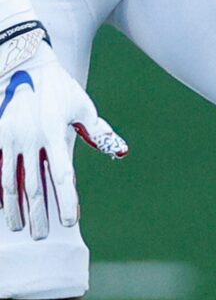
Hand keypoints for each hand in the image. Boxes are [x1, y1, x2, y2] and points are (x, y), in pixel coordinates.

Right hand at [0, 23, 124, 238]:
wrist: (22, 63)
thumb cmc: (59, 88)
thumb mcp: (82, 107)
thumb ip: (98, 133)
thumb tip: (121, 154)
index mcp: (54, 133)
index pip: (62, 174)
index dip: (66, 199)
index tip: (70, 222)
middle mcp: (29, 138)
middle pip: (33, 185)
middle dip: (38, 212)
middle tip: (42, 236)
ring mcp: (7, 138)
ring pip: (8, 181)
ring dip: (12, 207)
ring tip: (17, 228)